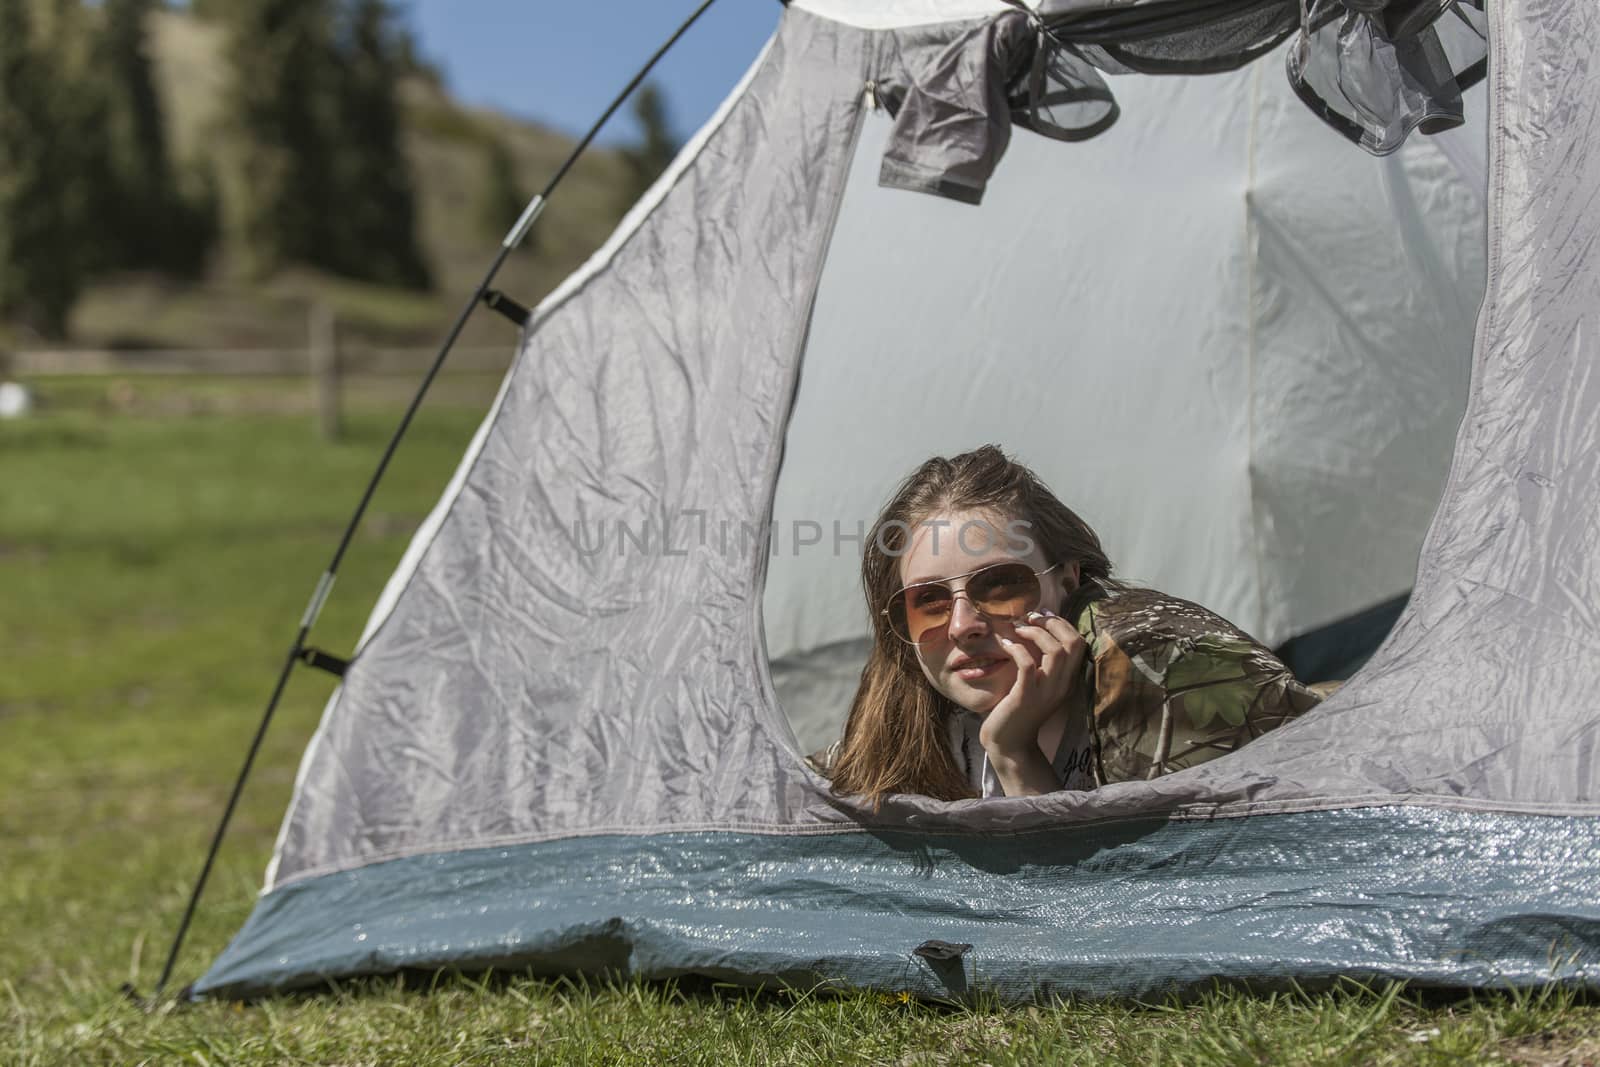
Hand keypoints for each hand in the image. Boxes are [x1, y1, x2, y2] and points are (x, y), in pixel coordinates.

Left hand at [978, 610, 1087, 792]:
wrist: (1009, 744)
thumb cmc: (1018, 709)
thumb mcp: (1037, 684)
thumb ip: (1041, 663)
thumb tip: (1034, 631)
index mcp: (1067, 680)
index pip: (1079, 643)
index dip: (1062, 624)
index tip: (1042, 617)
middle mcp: (1062, 685)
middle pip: (1074, 643)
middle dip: (1054, 623)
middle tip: (1031, 618)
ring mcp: (1046, 692)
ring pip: (1056, 652)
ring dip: (1036, 633)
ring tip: (1018, 629)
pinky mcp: (1025, 697)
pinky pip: (1027, 665)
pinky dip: (1017, 649)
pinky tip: (1006, 645)